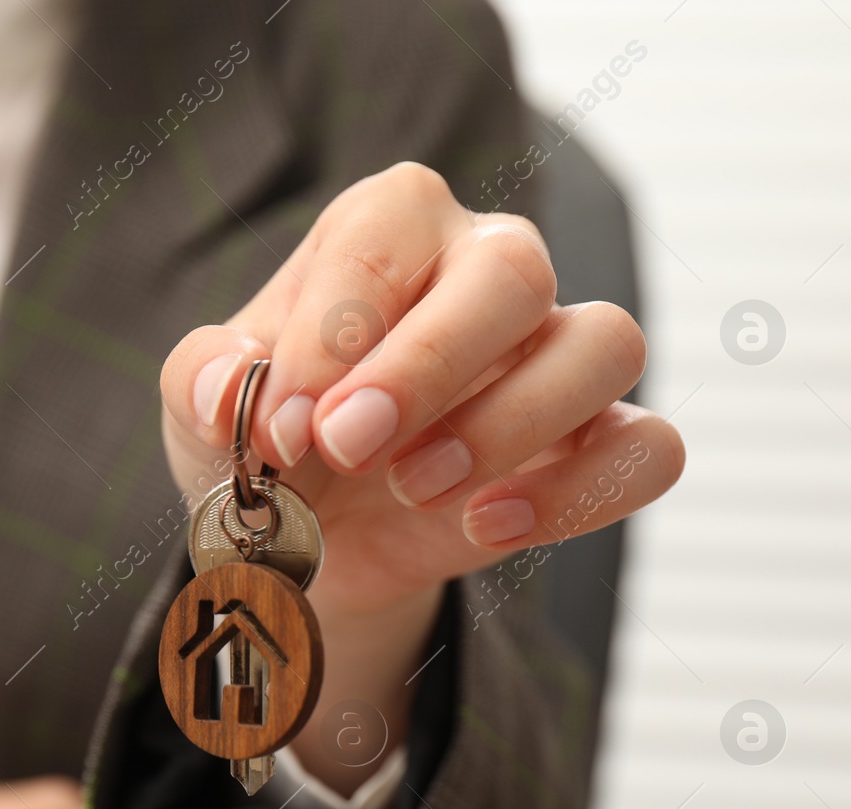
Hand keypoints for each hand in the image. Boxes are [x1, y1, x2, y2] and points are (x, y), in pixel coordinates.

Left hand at [160, 163, 684, 791]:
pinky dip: (580, 492)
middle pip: (514, 269)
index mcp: (389, 228)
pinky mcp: (596, 444)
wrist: (314, 539)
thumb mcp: (203, 409)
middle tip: (348, 446)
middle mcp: (486, 269)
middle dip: (426, 366)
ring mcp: (555, 355)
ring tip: (415, 488)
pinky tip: (486, 527)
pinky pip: (647, 448)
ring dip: (507, 425)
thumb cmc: (269, 441)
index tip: (280, 428)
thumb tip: (227, 390)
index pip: (387, 232)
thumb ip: (202, 383)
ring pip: (604, 345)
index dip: (333, 331)